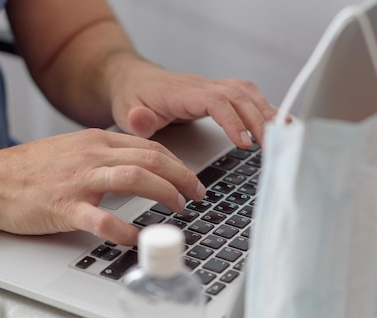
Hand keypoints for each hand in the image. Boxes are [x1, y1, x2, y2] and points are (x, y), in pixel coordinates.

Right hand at [0, 129, 205, 245]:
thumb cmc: (26, 171)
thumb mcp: (69, 151)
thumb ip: (99, 156)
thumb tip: (131, 167)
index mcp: (93, 141)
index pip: (147, 147)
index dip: (176, 163)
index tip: (189, 179)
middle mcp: (90, 156)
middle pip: (150, 159)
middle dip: (181, 177)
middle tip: (197, 195)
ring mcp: (77, 181)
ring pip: (133, 178)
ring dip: (163, 193)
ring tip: (177, 210)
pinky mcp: (63, 207)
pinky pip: (100, 218)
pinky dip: (122, 229)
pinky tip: (133, 237)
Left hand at [108, 58, 277, 146]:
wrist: (133, 79)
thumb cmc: (132, 96)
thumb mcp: (125, 111)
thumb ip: (134, 119)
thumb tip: (139, 119)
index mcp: (182, 93)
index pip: (216, 102)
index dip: (232, 121)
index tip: (243, 142)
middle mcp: (202, 86)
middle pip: (239, 97)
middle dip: (259, 120)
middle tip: (272, 145)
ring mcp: (211, 88)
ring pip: (247, 94)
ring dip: (267, 112)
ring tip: (285, 134)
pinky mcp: (216, 93)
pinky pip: (246, 95)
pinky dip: (264, 107)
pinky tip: (278, 122)